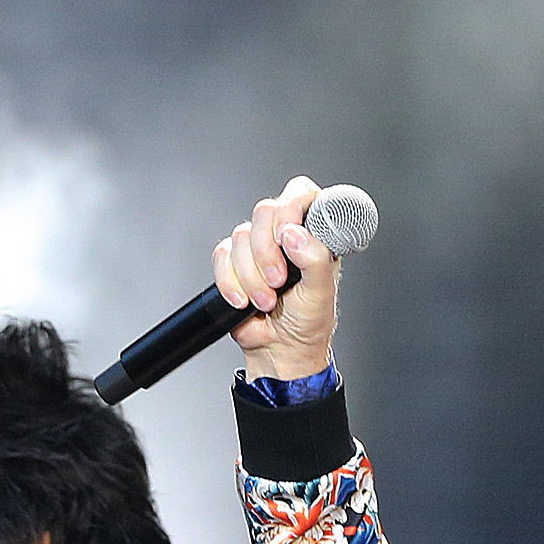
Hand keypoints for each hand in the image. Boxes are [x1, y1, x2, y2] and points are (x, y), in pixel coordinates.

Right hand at [212, 175, 343, 382]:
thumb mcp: (322, 292)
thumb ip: (316, 260)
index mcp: (313, 233)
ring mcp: (258, 246)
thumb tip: (295, 235)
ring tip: (267, 301)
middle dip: (268, 251)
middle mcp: (285, 234)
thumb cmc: (308, 322)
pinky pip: (222, 256)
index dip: (292, 208)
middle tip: (279, 281)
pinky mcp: (233, 261)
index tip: (288, 237)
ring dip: (252, 275)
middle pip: (266, 210)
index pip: (301, 194)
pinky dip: (230, 281)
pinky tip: (244, 300)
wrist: (280, 349)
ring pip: (242, 235)